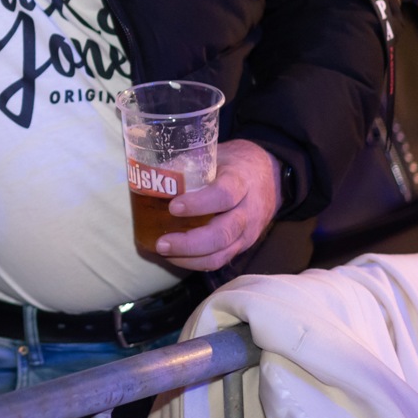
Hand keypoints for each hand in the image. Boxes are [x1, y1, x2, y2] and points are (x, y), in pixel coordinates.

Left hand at [153, 139, 280, 270]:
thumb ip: (189, 164)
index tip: (173, 207)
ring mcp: (247, 232)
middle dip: (189, 243)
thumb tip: (148, 171)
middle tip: (161, 243)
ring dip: (190, 258)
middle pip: (222, 234)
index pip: (224, 195)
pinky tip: (175, 257)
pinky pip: (220, 260)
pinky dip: (196, 263)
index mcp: (241, 181)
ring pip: (221, 254)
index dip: (199, 204)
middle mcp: (248, 210)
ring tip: (163, 252)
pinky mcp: (242, 245)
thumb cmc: (233, 164)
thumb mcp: (216, 155)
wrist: (269, 177)